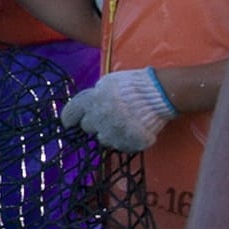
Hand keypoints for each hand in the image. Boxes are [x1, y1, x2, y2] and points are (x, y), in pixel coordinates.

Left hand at [60, 69, 178, 150]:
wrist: (160, 94)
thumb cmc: (133, 84)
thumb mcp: (109, 82)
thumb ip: (96, 95)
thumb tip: (90, 105)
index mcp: (91, 102)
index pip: (71, 113)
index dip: (68, 117)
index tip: (68, 122)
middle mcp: (98, 120)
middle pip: (87, 127)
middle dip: (94, 122)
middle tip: (107, 116)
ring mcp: (113, 134)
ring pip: (104, 138)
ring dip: (109, 132)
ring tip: (123, 123)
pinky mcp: (128, 143)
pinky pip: (121, 145)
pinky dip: (125, 139)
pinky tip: (133, 129)